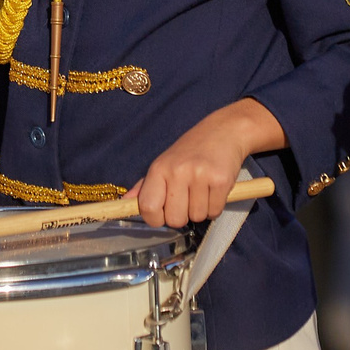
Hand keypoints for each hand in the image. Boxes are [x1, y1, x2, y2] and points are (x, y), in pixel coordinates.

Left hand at [137, 98, 283, 227]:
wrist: (225, 131)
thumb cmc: (192, 150)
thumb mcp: (165, 162)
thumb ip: (145, 186)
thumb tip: (124, 202)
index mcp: (159, 168)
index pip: (148, 208)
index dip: (155, 218)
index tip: (164, 213)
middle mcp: (177, 171)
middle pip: (175, 219)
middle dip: (183, 216)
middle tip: (188, 198)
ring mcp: (200, 175)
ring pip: (197, 217)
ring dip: (201, 210)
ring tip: (203, 189)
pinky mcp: (221, 180)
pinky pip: (214, 211)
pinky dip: (215, 206)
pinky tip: (214, 189)